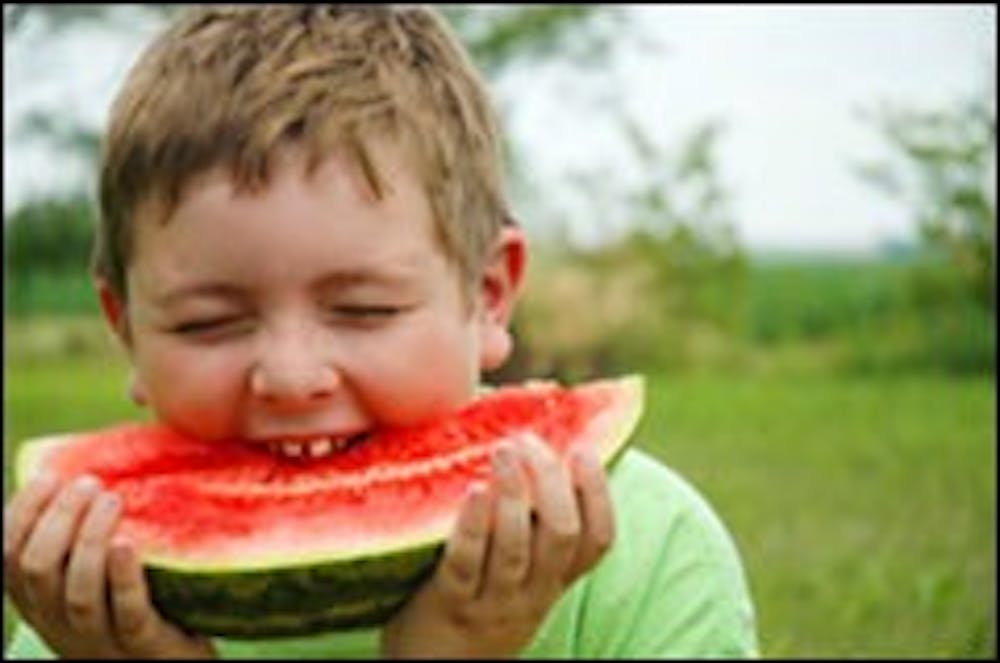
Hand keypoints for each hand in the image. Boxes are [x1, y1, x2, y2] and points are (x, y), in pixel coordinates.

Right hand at [4, 473, 216, 658]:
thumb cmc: (138, 611)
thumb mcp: (97, 580)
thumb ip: (85, 539)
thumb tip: (89, 470)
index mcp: (42, 604)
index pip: (8, 558)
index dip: (22, 514)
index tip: (49, 474)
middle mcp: (60, 623)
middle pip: (37, 570)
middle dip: (57, 518)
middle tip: (88, 482)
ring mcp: (100, 640)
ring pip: (77, 591)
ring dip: (89, 540)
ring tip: (111, 499)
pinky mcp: (143, 646)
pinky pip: (126, 612)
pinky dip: (123, 576)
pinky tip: (128, 543)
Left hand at [381, 433, 615, 657]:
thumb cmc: (477, 609)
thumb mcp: (519, 579)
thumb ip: (532, 531)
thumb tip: (537, 455)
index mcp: (553, 582)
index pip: (597, 541)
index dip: (598, 493)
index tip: (583, 448)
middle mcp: (532, 594)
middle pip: (561, 534)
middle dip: (552, 481)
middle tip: (530, 440)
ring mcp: (492, 602)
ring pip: (517, 547)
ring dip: (513, 493)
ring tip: (504, 451)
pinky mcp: (449, 604)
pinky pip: (466, 562)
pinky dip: (473, 525)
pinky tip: (472, 489)